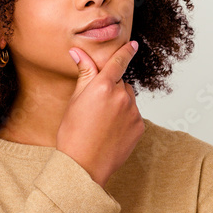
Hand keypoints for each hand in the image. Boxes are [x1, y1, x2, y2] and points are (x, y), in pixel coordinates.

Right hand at [58, 40, 144, 187]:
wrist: (84, 167)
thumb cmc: (73, 135)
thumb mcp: (75, 101)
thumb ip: (83, 74)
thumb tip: (78, 53)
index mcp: (102, 87)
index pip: (118, 62)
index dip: (126, 52)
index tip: (133, 45)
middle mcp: (121, 96)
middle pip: (121, 83)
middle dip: (111, 88)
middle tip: (95, 107)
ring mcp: (133, 112)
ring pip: (128, 99)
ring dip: (119, 104)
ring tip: (102, 122)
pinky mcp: (139, 127)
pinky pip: (133, 115)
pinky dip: (125, 119)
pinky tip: (110, 132)